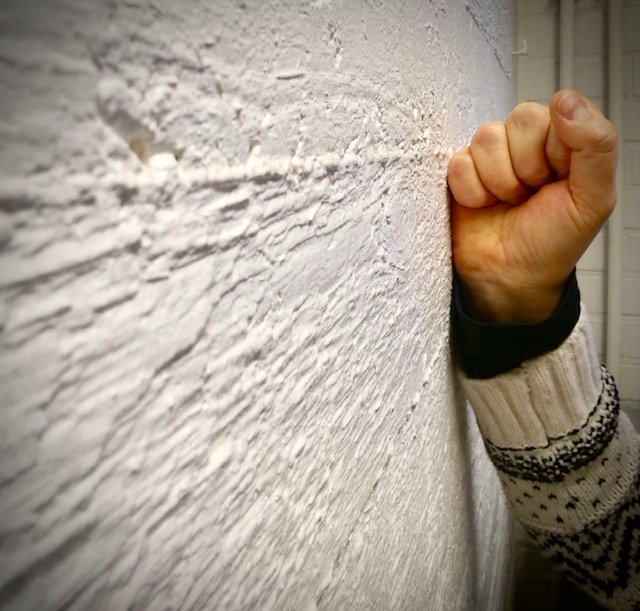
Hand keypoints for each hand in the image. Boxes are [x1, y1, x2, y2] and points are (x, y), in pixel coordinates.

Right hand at [447, 89, 617, 322]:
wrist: (510, 278)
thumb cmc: (552, 243)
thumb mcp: (593, 199)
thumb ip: (595, 144)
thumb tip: (565, 99)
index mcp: (564, 143)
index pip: (555, 114)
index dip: (553, 153)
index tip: (555, 184)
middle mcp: (527, 144)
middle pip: (519, 119)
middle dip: (525, 167)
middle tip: (529, 195)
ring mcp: (491, 157)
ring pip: (487, 138)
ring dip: (497, 181)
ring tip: (506, 203)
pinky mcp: (460, 173)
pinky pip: (459, 162)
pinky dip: (471, 193)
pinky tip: (482, 206)